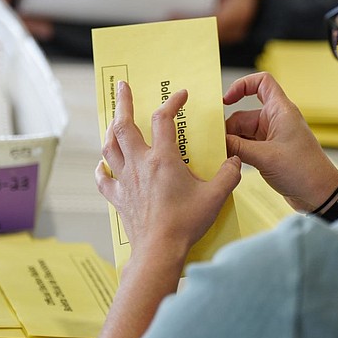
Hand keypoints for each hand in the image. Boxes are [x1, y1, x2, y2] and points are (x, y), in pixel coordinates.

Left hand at [96, 81, 240, 264]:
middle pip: (123, 126)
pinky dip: (102, 168)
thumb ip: (229, 174)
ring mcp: (125, 181)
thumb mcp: (217, 195)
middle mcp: (140, 164)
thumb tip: (235, 160)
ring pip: (109, 147)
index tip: (181, 95)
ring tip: (114, 121)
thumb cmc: (186, 222)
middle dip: (122, 103)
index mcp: (163, 159)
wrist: (160, 250)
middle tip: (122, 87)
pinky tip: (103, 165)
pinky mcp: (118, 198)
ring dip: (110, 130)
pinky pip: (103, 179)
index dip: (173, 102)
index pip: (164, 119)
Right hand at [224, 72, 337, 211]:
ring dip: (233, 141)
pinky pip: (248, 145)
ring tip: (220, 154)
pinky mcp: (270, 152)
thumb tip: (217, 140)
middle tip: (215, 141)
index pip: (262, 83)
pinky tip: (228, 160)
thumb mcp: (265, 157)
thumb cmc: (303, 171)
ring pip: (244, 131)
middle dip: (229, 126)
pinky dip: (238, 150)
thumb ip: (238, 147)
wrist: (319, 195)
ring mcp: (273, 137)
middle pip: (245, 113)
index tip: (226, 100)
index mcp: (281, 111)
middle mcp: (277, 120)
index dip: (242, 85)